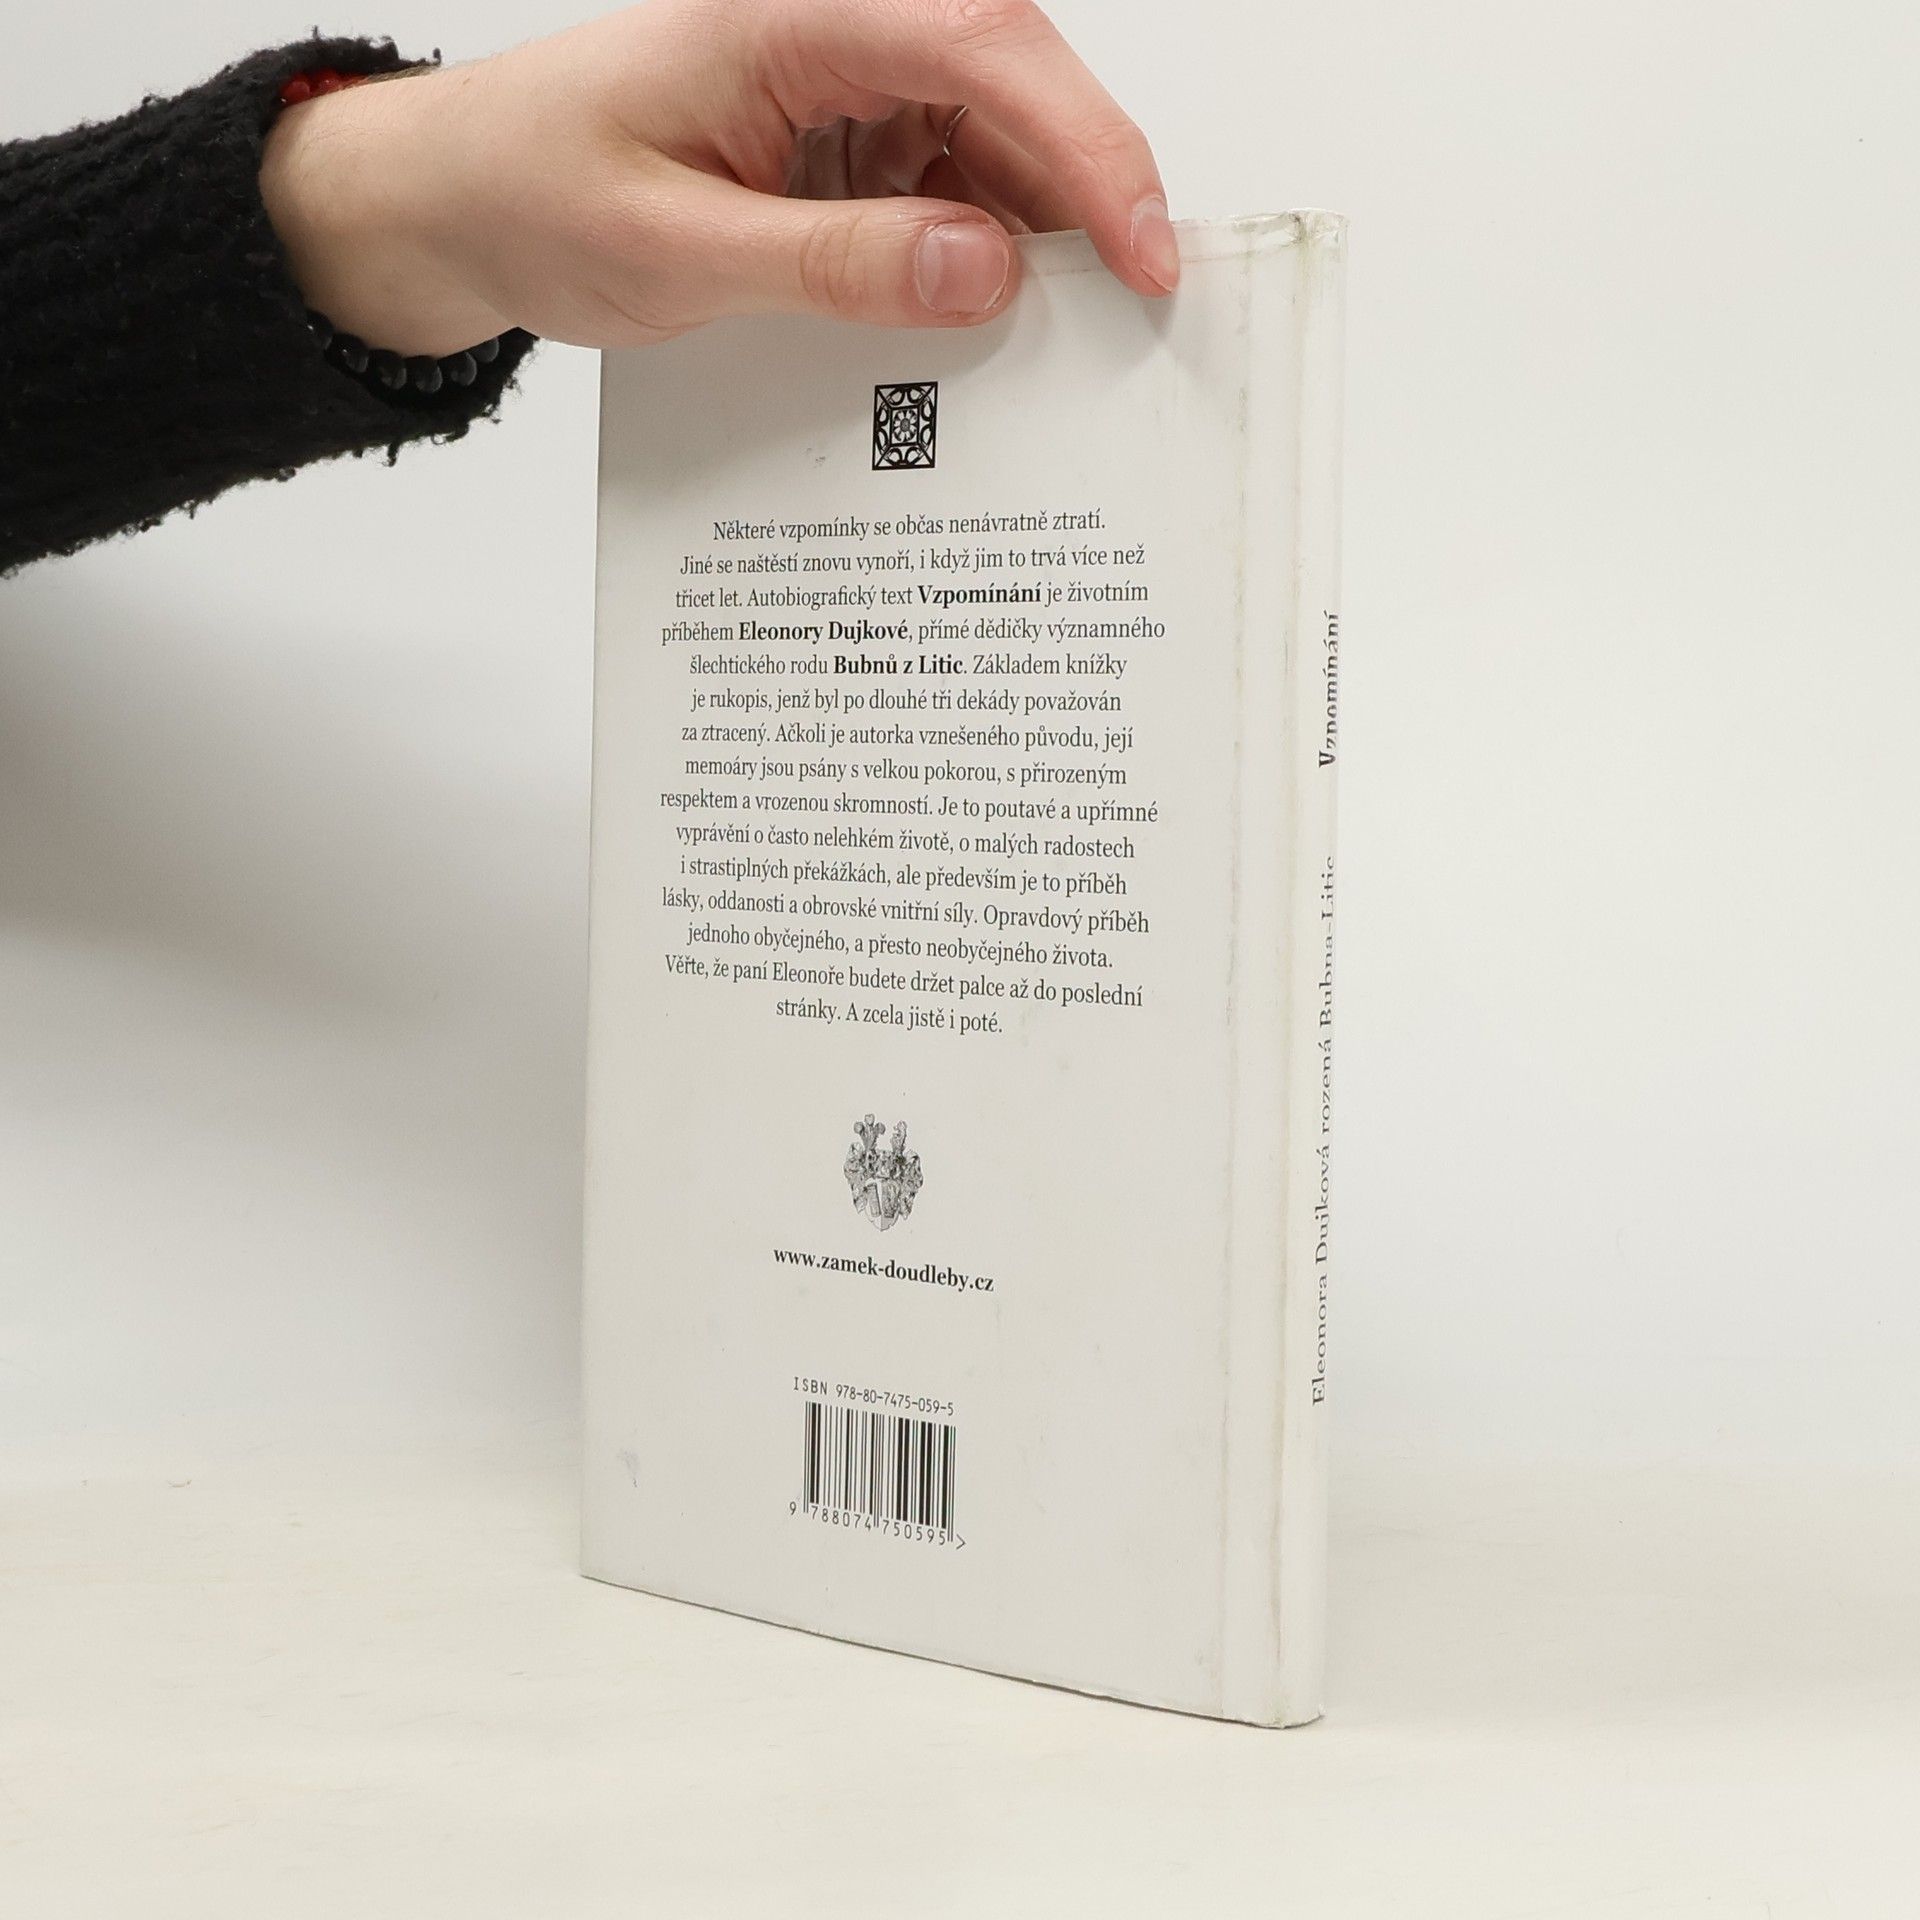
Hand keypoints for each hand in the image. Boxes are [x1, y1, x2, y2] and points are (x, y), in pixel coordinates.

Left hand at [259, 0, 1179, 357]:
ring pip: (992, 141)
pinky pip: (945, 186)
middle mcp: (833, 29)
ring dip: (1035, 237)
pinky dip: (977, 255)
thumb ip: (834, 263)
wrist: (457, 201)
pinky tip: (984, 328)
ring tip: (1057, 346)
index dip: (1088, 147)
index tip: (1143, 254)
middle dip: (1085, 197)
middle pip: (1015, 85)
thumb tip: (984, 271)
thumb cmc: (533, 192)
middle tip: (1131, 317)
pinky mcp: (841, 140)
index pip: (984, 46)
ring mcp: (843, 84)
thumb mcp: (677, 252)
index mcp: (790, 14)